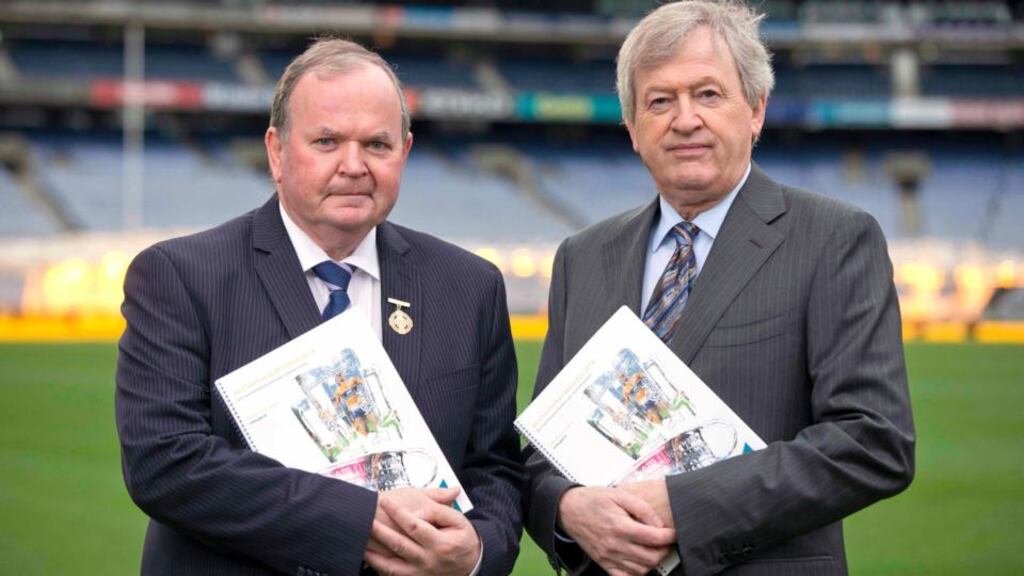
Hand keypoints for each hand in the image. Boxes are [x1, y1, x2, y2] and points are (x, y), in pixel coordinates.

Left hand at [364, 488, 479, 575]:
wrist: (472, 564)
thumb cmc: (462, 539)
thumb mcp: (459, 520)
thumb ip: (439, 511)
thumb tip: (418, 509)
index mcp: (441, 544)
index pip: (414, 525)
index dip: (398, 512)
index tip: (385, 500)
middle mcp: (428, 561)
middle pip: (399, 545)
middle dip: (379, 531)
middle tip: (366, 517)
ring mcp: (420, 573)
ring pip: (391, 566)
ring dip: (373, 554)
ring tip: (361, 540)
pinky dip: (378, 567)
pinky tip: (368, 557)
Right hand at [558, 486, 675, 575]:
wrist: (569, 509)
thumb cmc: (594, 500)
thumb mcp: (620, 495)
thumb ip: (642, 509)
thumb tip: (659, 525)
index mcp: (620, 527)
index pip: (654, 538)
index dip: (670, 536)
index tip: (674, 532)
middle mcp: (615, 545)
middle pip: (651, 558)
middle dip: (664, 550)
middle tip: (665, 541)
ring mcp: (609, 557)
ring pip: (641, 570)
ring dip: (652, 562)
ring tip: (653, 549)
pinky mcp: (603, 563)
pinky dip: (637, 574)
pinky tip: (640, 563)